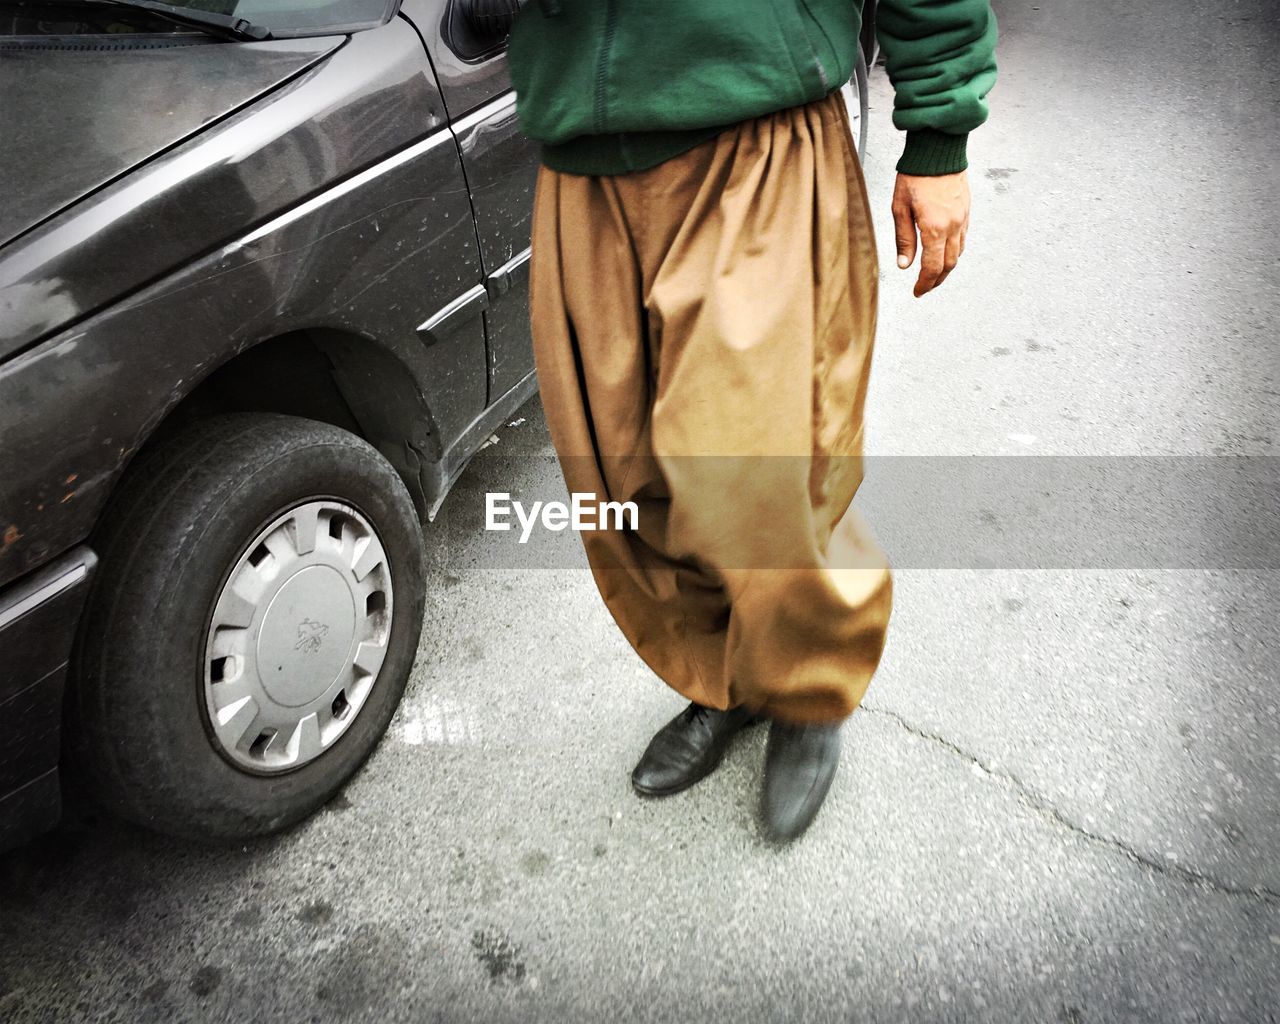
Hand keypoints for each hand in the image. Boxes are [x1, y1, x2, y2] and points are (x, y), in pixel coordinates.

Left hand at [891, 171, 970, 296]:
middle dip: (936, 280)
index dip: (924, 284)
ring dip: (946, 268)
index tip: (917, 292)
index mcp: (934, 228)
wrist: (938, 150)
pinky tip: (944, 254)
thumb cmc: (915, 176)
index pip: (932, 267)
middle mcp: (952, 226)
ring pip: (958, 254)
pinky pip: (962, 239)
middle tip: (924, 288)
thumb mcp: (900, 208)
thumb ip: (903, 239)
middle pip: (948, 265)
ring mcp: (962, 219)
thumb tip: (904, 265)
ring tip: (933, 275)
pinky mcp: (966, 211)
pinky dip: (954, 252)